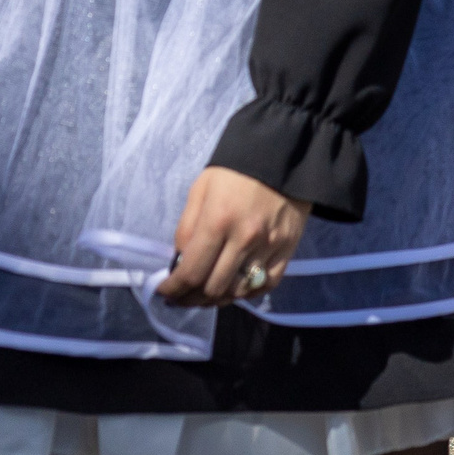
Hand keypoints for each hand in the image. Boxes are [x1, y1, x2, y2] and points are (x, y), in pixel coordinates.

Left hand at [158, 167, 309, 307]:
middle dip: (190, 298)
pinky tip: (235, 289)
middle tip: (181, 297)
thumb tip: (180, 262)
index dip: (173, 290)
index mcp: (218, 222)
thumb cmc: (235, 172)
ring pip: (239, 291)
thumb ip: (187, 229)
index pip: (191, 272)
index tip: (165, 292)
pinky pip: (267, 284)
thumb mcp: (200, 191)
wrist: (283, 155)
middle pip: (213, 288)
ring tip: (205, 295)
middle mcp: (245, 239)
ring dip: (217, 299)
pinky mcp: (289, 247)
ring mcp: (270, 246)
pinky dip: (248, 293)